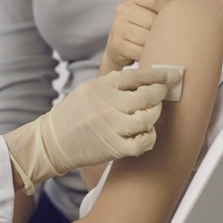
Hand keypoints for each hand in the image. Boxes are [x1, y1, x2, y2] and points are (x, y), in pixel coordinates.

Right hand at [2, 67, 182, 192]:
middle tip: (163, 93)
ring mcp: (110, 127)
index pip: (135, 76)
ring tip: (153, 112)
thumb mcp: (88, 89)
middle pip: (145, 97)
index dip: (156, 75)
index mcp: (100, 87)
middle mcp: (105, 105)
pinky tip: (146, 132)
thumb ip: (112, 83)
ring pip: (147, 119)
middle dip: (159, 94)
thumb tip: (141, 77)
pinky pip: (142, 143)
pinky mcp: (113, 148)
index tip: (169, 75)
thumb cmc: (73, 114)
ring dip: (155, 115)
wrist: (52, 142)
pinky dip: (150, 137)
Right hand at [102, 0, 169, 70]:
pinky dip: (147, 54)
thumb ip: (165, 8)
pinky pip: (139, 51)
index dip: (167, 10)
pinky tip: (147, 52)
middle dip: (161, 31)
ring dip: (155, 44)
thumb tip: (188, 11)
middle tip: (165, 36)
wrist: (120, 44)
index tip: (172, 19)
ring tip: (156, 44)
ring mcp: (118, 26)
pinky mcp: (117, 43)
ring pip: (146, 38)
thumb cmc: (144, 26)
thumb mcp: (151, 11)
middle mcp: (124, 9)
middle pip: (151, 20)